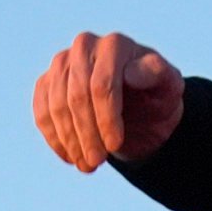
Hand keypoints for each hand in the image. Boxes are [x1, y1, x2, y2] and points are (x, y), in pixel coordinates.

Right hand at [32, 33, 183, 171]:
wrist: (139, 107)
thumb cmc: (156, 96)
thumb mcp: (169, 88)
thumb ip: (158, 75)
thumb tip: (131, 73)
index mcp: (114, 45)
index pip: (102, 85)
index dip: (105, 119)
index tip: (114, 146)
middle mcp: (84, 47)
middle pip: (77, 96)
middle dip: (86, 134)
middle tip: (97, 164)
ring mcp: (62, 63)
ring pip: (56, 105)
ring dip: (70, 140)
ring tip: (87, 166)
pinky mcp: (47, 82)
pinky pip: (41, 111)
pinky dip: (53, 137)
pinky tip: (70, 157)